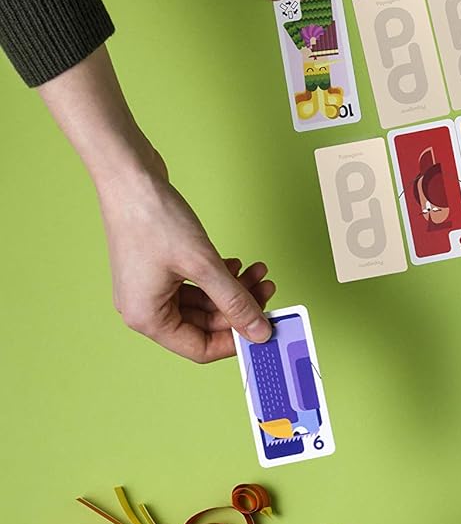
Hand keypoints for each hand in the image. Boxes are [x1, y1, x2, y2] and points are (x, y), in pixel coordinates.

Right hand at [98, 152, 275, 362]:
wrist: (128, 174)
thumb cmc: (152, 217)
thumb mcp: (203, 265)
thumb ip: (235, 302)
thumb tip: (260, 332)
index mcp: (147, 317)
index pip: (200, 348)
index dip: (235, 341)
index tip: (263, 328)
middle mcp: (144, 307)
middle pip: (205, 324)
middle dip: (239, 308)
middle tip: (268, 290)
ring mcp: (151, 287)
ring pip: (205, 303)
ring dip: (234, 290)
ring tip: (258, 272)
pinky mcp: (159, 268)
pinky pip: (196, 285)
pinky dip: (219, 277)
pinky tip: (237, 263)